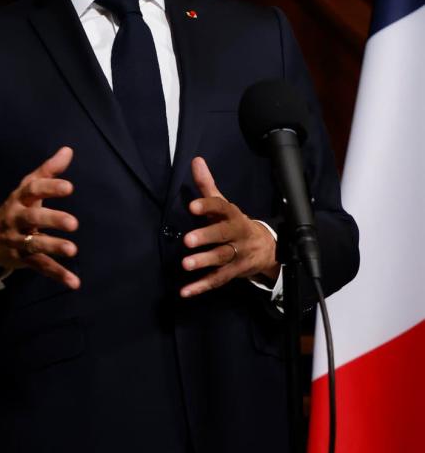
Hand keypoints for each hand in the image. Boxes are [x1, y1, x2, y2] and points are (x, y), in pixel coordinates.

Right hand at [0, 146, 79, 288]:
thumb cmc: (16, 208)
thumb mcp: (27, 188)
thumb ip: (48, 171)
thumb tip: (68, 150)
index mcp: (19, 199)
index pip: (32, 190)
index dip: (49, 188)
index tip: (69, 187)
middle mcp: (17, 219)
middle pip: (32, 218)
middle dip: (51, 220)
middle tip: (73, 222)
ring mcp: (18, 241)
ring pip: (35, 244)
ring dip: (53, 247)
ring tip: (72, 250)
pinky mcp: (23, 260)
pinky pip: (40, 267)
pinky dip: (57, 275)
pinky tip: (75, 283)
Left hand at [180, 157, 279, 297]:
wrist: (267, 249)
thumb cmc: (235, 223)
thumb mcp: (223, 205)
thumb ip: (207, 185)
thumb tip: (196, 160)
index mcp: (233, 216)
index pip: (222, 208)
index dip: (208, 207)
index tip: (192, 207)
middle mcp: (237, 235)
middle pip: (223, 236)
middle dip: (206, 237)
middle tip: (187, 240)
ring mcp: (237, 255)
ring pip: (221, 259)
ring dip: (204, 262)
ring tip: (185, 264)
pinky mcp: (233, 273)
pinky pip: (217, 280)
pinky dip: (201, 287)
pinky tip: (185, 291)